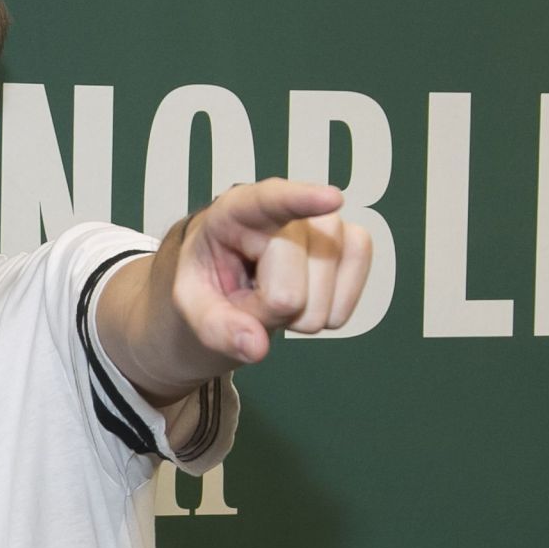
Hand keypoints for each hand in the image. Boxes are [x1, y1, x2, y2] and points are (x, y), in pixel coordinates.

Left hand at [173, 178, 372, 364]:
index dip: (302, 201)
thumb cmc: (212, 278)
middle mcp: (289, 211)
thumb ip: (215, 326)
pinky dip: (328, 314)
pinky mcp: (356, 242)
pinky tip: (307, 299)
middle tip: (249, 297)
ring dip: (297, 316)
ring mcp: (329, 223)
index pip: (270, 202)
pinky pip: (349, 297)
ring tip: (274, 292)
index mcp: (235, 211)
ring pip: (322, 301)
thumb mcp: (192, 302)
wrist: (234, 276)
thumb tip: (255, 347)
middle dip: (267, 313)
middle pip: (289, 292)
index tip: (332, 199)